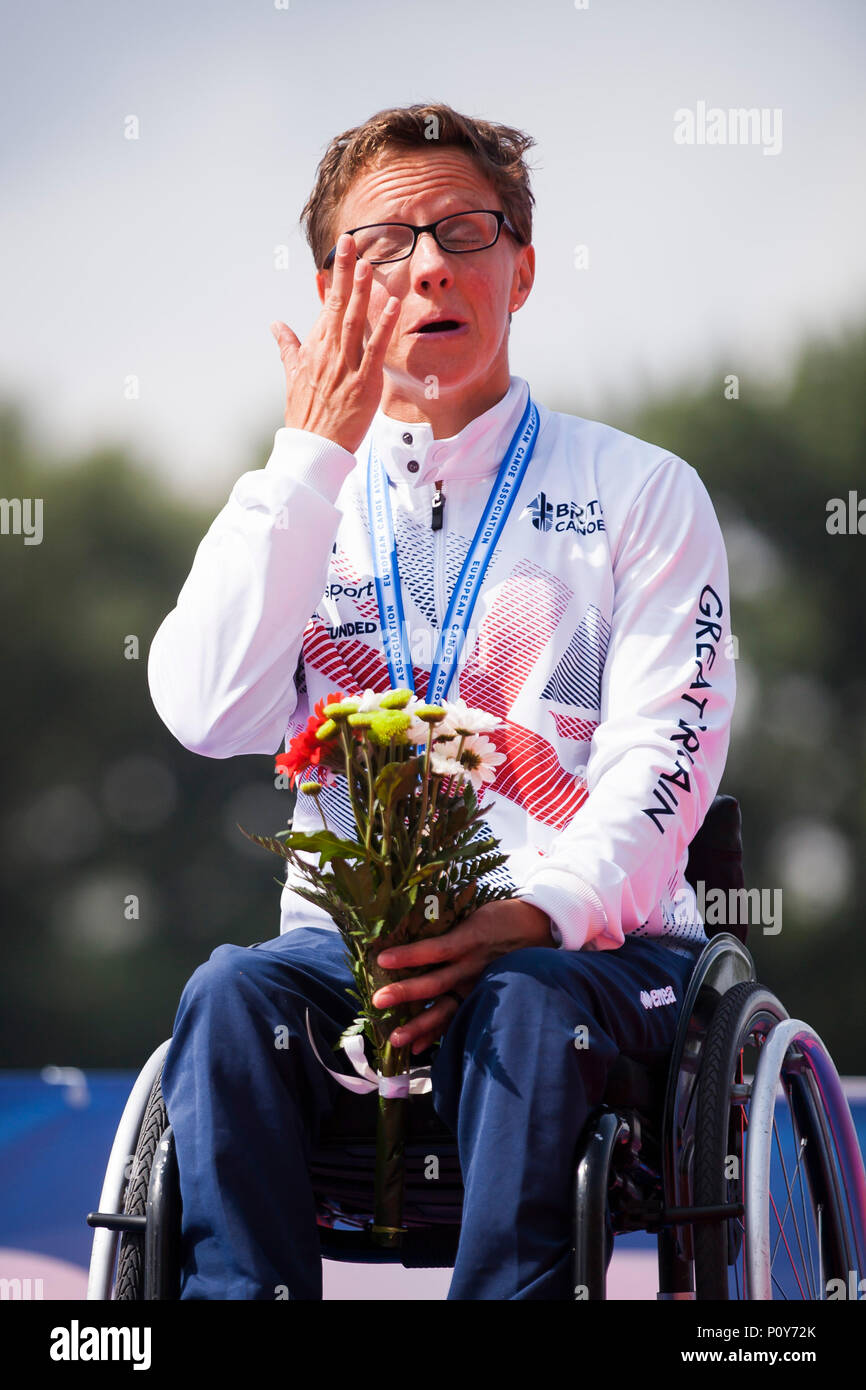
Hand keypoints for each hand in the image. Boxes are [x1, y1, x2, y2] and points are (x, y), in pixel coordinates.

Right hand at [270, 233, 400, 453]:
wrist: (312, 447)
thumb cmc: (305, 414)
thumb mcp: (292, 375)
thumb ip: (288, 346)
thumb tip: (275, 324)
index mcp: (314, 347)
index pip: (327, 304)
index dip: (336, 277)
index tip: (341, 251)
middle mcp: (328, 352)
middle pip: (339, 305)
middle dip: (346, 272)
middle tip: (352, 240)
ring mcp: (345, 366)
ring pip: (354, 321)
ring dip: (362, 292)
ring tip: (369, 263)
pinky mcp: (363, 383)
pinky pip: (375, 350)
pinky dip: (384, 326)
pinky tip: (393, 305)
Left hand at [372, 899, 555, 1054]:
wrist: (540, 928)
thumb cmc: (501, 915)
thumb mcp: (475, 910)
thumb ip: (447, 920)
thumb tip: (410, 917)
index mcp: (468, 939)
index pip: (435, 949)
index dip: (408, 955)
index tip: (381, 959)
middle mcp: (471, 966)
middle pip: (435, 983)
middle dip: (405, 993)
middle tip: (378, 1001)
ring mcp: (477, 985)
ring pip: (446, 1009)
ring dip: (420, 1025)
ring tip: (396, 1039)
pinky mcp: (482, 995)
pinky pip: (459, 1017)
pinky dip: (439, 1033)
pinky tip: (419, 1047)